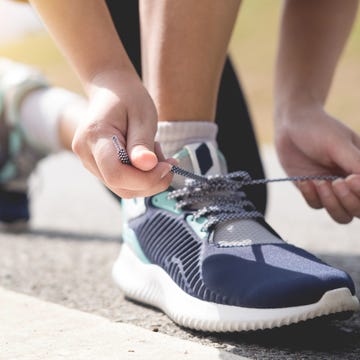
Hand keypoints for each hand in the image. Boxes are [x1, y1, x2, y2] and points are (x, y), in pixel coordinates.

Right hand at [72, 70, 173, 197]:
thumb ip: (142, 142)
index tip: (167, 166)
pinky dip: (140, 177)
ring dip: (147, 180)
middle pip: (120, 186)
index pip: (116, 174)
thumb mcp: (142, 116)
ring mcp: (89, 162)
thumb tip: (147, 167)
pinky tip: (146, 158)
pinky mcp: (97, 167)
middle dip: (151, 181)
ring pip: (122, 188)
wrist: (111, 90)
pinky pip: (121, 182)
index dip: (145, 179)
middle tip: (168, 162)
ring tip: (156, 154)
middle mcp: (86, 153)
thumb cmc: (129, 98)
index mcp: (95, 136)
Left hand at [275, 106, 359, 222]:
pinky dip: (311, 196)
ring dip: (331, 203)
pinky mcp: (312, 191)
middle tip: (336, 182)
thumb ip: (357, 165)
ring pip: (341, 215)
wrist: (291, 124)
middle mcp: (351, 184)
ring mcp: (332, 190)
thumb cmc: (319, 129)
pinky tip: (305, 180)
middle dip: (348, 201)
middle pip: (359, 211)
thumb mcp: (339, 144)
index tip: (350, 178)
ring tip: (319, 182)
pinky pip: (316, 205)